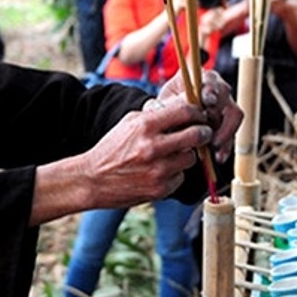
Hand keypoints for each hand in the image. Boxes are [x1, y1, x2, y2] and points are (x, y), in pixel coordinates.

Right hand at [84, 96, 209, 205]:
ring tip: (172, 154)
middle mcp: (153, 147)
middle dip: (203, 132)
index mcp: (145, 125)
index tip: (200, 114)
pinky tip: (160, 171)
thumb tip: (186, 107)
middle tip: (202, 133)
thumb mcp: (130, 123)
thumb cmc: (112, 148)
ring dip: (187, 154)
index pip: (185, 111)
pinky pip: (181, 177)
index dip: (198, 111)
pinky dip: (175, 173)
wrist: (93, 180)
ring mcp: (158, 170)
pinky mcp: (160, 189)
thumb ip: (157, 114)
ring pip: (191, 158)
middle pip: (197, 134)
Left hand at [154, 69, 241, 162]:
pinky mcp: (230, 121)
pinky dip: (227, 145)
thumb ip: (171, 105)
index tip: (207, 100)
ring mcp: (226, 103)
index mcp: (199, 78)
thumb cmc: (166, 110)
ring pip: (234, 115)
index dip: (210, 90)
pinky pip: (233, 132)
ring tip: (214, 148)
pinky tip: (219, 156)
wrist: (169, 122)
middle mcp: (216, 87)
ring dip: (225, 133)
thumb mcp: (164, 105)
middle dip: (217, 117)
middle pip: (224, 97)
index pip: (209, 80)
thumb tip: (174, 107)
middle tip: (208, 133)